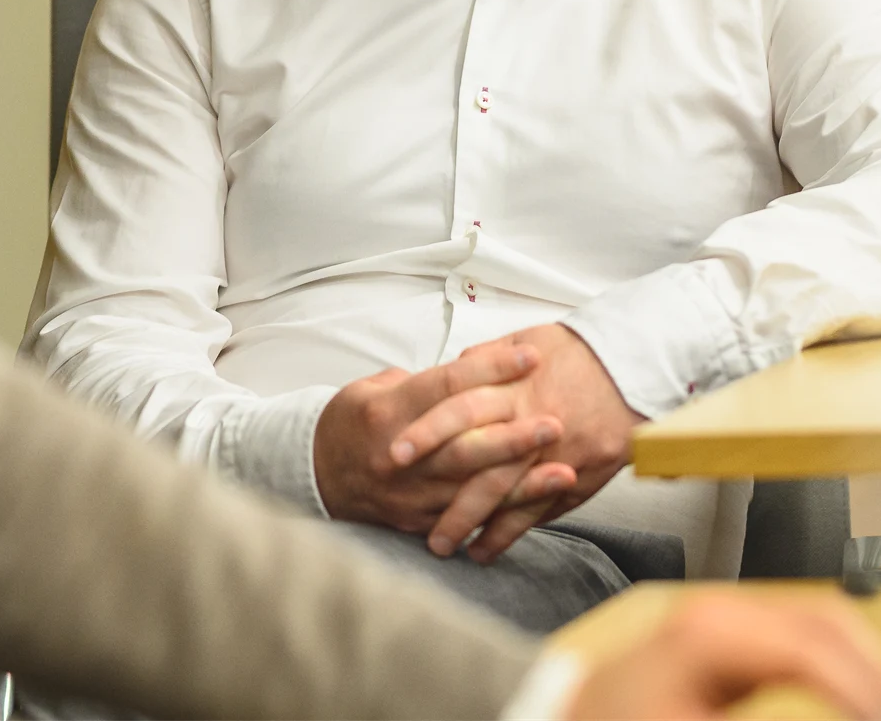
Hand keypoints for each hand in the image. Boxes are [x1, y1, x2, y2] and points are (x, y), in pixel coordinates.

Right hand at [312, 343, 577, 532]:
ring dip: (522, 484)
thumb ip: (424, 384)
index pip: (448, 386)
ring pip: (472, 490)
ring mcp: (409, 494)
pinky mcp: (418, 522)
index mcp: (388, 412)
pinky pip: (466, 522)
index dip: (492, 369)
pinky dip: (504, 517)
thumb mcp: (375, 388)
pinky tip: (536, 512)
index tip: (530, 357)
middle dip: (515, 435)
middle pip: (465, 444)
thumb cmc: (352, 422)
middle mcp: (400, 456)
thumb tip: (472, 371)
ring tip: (564, 473)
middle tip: (556, 422)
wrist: (317, 475)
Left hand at [391, 324, 639, 560]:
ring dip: (471, 523)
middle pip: (479, 464)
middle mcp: (531, 423)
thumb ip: (484, 364)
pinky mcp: (577, 476)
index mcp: (513, 386)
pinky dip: (509, 533)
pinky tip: (484, 549)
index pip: (459, 409)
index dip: (425, 432)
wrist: (634, 366)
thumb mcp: (525, 341)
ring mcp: (555, 454)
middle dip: (442, 494)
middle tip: (405, 517)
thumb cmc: (576, 353)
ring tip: (439, 545)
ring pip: (506, 496)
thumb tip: (448, 373)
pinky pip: (538, 511)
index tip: (394, 455)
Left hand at [563, 592, 880, 720]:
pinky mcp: (729, 632)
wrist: (572, 719)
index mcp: (709, 634)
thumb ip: (775, 712)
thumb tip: (839, 704)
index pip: (814, 647)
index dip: (862, 689)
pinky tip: (853, 698)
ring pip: (824, 621)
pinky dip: (838, 663)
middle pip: (829, 621)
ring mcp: (724, 615)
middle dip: (874, 673)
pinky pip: (803, 634)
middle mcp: (721, 611)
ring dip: (862, 666)